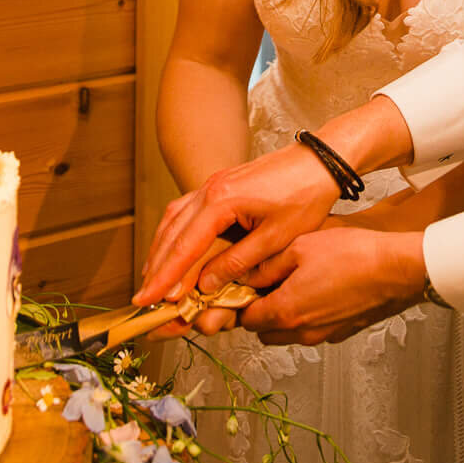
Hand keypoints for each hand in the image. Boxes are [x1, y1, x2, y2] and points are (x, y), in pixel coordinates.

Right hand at [135, 144, 337, 307]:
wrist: (320, 162)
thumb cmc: (305, 196)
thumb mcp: (274, 238)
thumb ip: (237, 263)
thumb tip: (206, 286)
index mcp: (221, 201)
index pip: (185, 247)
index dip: (165, 278)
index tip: (150, 301)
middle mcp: (209, 189)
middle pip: (171, 233)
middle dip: (156, 268)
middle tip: (143, 299)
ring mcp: (212, 184)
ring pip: (174, 220)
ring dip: (161, 250)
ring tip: (152, 279)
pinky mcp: (220, 184)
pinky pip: (186, 211)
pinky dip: (174, 234)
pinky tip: (172, 249)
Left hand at [237, 228, 427, 345]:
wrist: (396, 269)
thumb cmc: (351, 254)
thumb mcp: (299, 247)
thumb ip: (267, 266)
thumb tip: (245, 277)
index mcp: (285, 311)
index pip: (245, 320)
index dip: (241, 301)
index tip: (245, 286)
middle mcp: (301, 332)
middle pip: (264, 332)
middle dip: (260, 311)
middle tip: (268, 285)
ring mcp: (323, 336)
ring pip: (288, 334)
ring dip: (283, 316)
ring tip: (295, 284)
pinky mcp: (341, 333)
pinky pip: (312, 331)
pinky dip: (307, 317)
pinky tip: (319, 290)